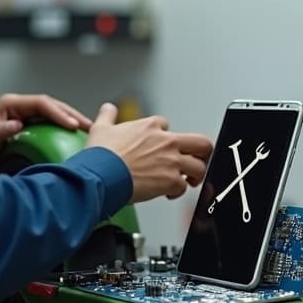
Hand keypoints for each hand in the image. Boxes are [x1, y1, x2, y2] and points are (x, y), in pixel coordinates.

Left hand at [0, 93, 91, 161]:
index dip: (59, 113)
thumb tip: (16, 123)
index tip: (72, 125)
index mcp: (9, 104)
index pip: (41, 103)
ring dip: (71, 121)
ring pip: (54, 114)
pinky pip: (50, 125)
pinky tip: (75, 139)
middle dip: (72, 115)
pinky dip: (64, 130)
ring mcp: (24, 116)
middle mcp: (19, 107)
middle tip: (89, 126)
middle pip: (52, 106)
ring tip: (88, 131)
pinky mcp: (28, 127)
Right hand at [86, 103, 212, 202]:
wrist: (100, 175)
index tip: (161, 147)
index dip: (165, 137)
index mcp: (152, 127)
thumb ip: (107, 116)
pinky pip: (183, 187)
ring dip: (195, 175)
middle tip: (195, 160)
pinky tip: (168, 193)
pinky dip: (177, 192)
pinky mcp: (170, 181)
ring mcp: (171, 161)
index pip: (168, 126)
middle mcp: (166, 142)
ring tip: (188, 180)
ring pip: (199, 167)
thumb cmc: (101, 155)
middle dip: (202, 153)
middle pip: (200, 143)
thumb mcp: (101, 128)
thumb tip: (108, 108)